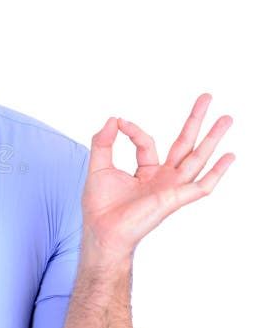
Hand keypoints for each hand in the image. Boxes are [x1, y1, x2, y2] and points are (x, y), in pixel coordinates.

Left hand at [80, 93, 234, 260]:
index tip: (120, 123)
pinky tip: (229, 157)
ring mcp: (171, 188)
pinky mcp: (174, 198)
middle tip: (206, 97)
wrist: (102, 230)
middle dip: (196, 121)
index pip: (147, 143)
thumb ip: (103, 142)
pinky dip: (216, 172)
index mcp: (146, 171)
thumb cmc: (100, 205)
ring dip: (212, 138)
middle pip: (184, 145)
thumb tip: (113, 119)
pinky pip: (201, 186)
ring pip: (197, 158)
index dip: (134, 130)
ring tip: (227, 119)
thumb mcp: (98, 166)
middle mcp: (162, 178)